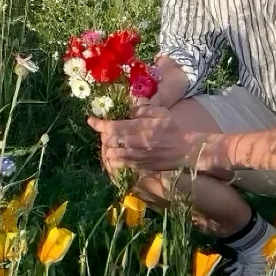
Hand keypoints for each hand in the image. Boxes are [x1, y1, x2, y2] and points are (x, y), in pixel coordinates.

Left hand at [87, 114, 229, 176]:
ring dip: (107, 148)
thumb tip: (128, 109)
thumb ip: (143, 109)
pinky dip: (114, 159)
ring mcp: (137, 156)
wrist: (185, 150)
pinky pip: (120, 164)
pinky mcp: (139, 166)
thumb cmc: (174, 129)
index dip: (98, 124)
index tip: (90, 120)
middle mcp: (135, 143)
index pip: (113, 126)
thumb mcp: (161, 112)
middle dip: (103, 135)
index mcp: (140, 127)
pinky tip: (115, 155)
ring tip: (109, 144)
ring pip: (112, 154)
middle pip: (109, 140)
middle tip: (104, 130)